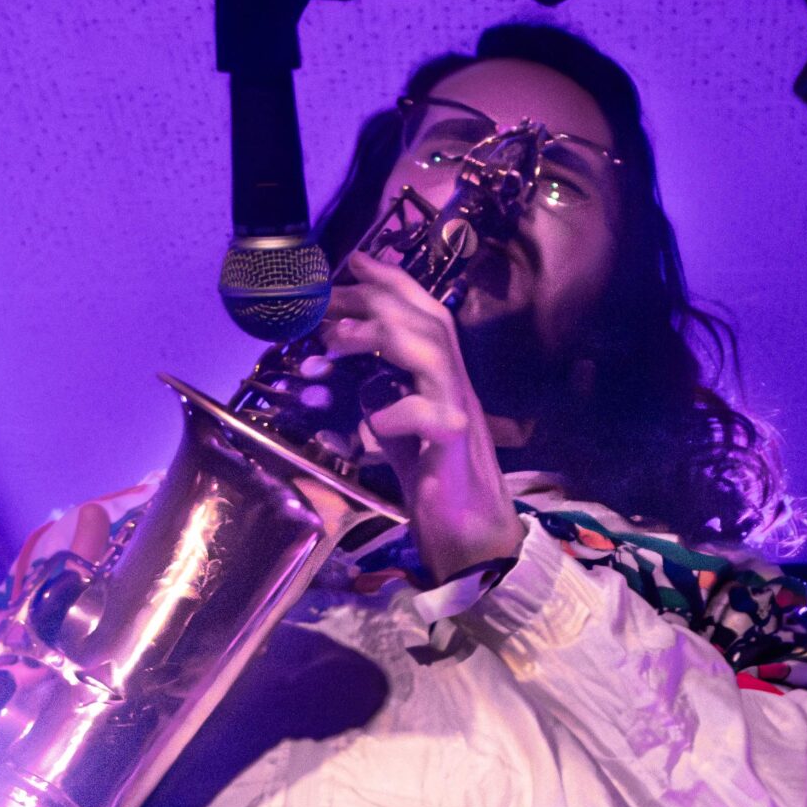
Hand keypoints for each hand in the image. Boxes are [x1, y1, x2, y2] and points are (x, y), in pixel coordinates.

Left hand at [322, 252, 523, 584]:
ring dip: (380, 336)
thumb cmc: (440, 494)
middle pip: (428, 319)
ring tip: (335, 340)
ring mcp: (460, 414)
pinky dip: (393, 414)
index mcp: (445, 383)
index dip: (393, 282)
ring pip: (432, 351)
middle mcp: (457, 389)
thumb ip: (389, 404)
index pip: (425, 315)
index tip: (355, 261)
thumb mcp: (406, 438)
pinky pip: (428, 415)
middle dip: (376, 296)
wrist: (478, 545)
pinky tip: (371, 430)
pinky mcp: (455, 448)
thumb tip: (358, 382)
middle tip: (328, 296)